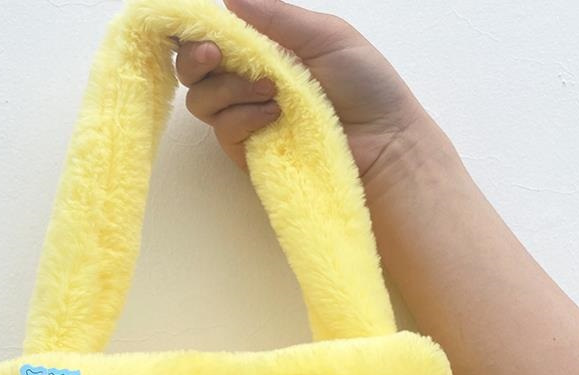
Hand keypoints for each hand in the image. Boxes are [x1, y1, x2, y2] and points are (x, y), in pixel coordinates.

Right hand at [176, 0, 427, 184]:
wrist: (384, 141)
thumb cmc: (365, 84)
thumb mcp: (326, 36)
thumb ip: (277, 17)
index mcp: (264, 50)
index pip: (214, 38)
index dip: (198, 33)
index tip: (206, 32)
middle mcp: (248, 83)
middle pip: (194, 72)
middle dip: (195, 59)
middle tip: (215, 54)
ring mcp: (246, 120)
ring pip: (202, 102)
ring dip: (229, 90)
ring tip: (272, 91)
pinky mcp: (250, 152)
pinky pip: (224, 132)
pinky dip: (242, 119)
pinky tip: (273, 116)